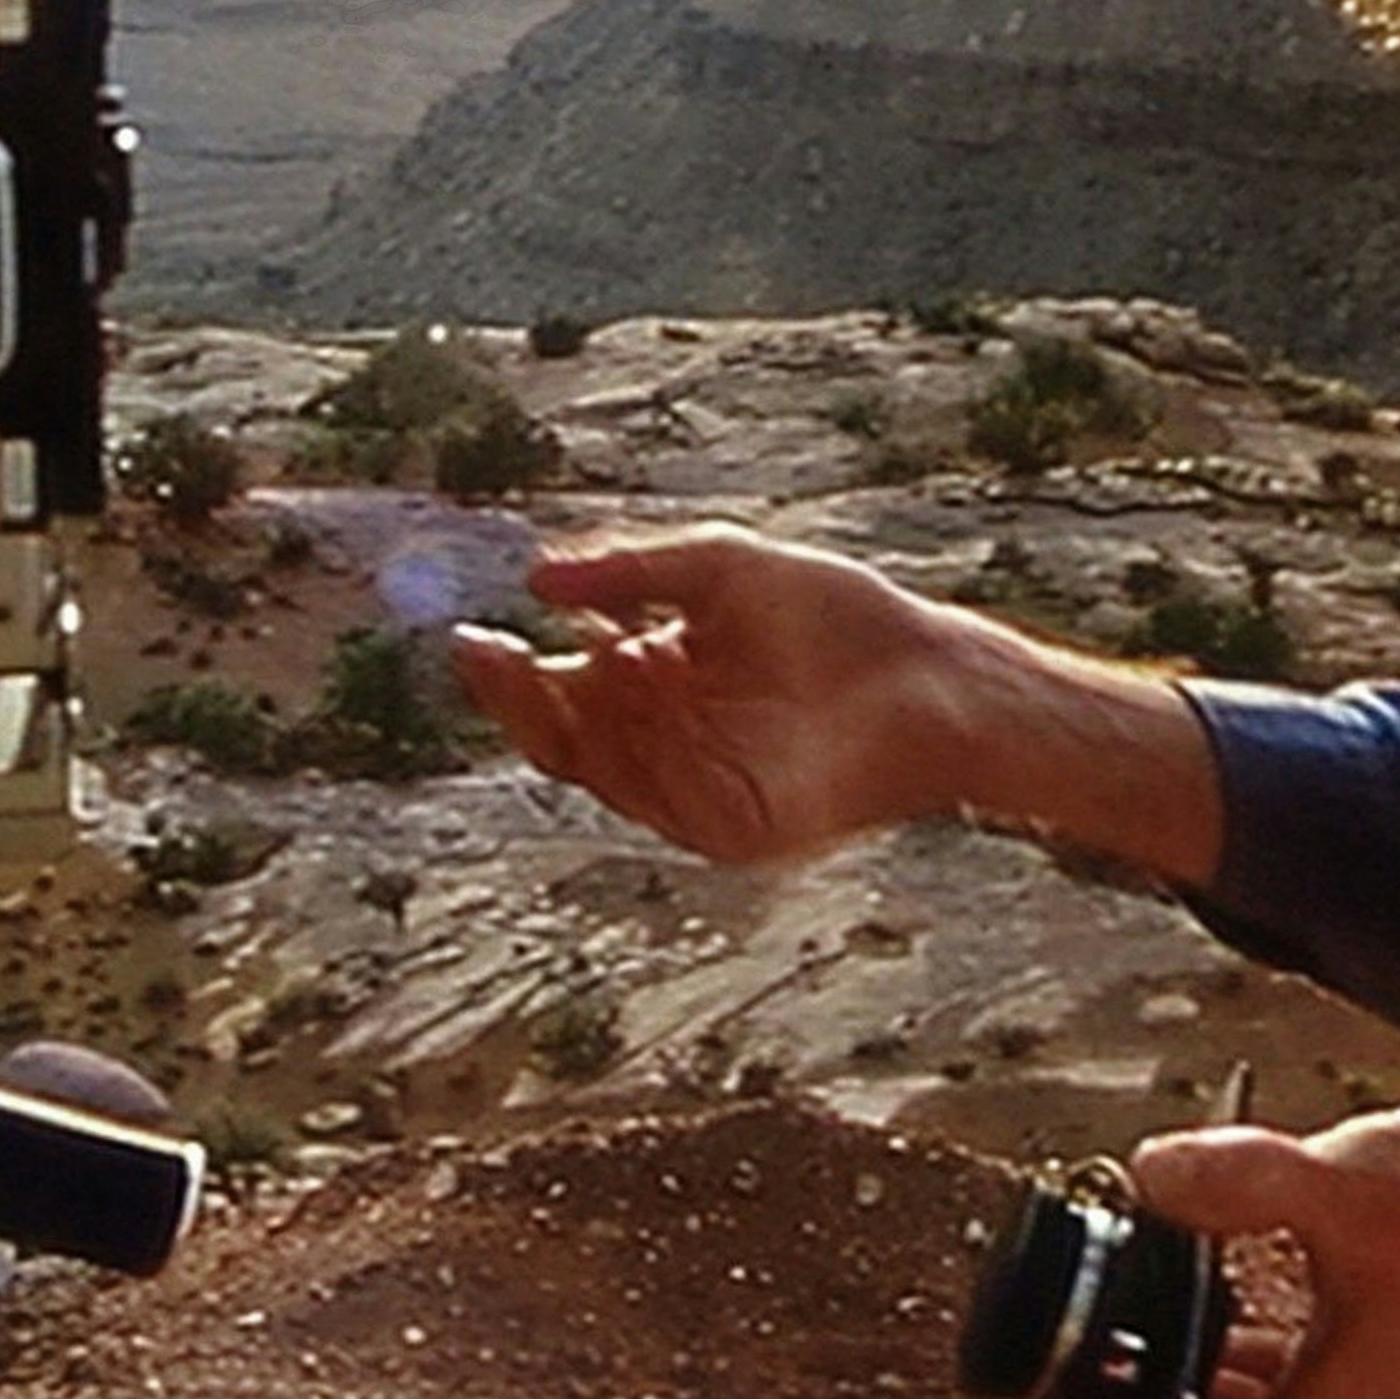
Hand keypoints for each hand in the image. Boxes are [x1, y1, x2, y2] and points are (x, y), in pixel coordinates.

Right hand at [444, 527, 987, 862]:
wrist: (930, 673)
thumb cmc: (835, 617)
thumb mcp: (719, 570)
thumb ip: (629, 572)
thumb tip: (534, 576)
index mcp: (653, 690)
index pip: (559, 696)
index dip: (507, 674)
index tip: (469, 635)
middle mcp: (664, 749)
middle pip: (563, 745)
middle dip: (522, 702)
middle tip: (499, 653)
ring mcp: (696, 796)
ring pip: (605, 772)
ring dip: (597, 711)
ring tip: (625, 646)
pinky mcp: (736, 827)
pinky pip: (665, 797)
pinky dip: (651, 744)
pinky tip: (655, 680)